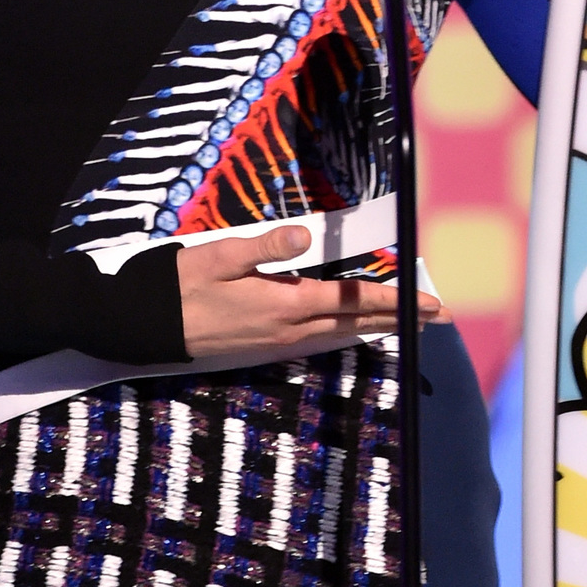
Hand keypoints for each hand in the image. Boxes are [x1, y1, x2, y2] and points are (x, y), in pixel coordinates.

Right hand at [177, 223, 442, 358]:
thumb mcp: (218, 257)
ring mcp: (277, 344)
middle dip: (400, 320)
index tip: (429, 304)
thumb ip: (263, 248)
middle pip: (357, 325)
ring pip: (340, 336)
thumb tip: (303, 236)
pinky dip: (346, 335)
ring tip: (409, 323)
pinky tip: (353, 331)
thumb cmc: (180, 287)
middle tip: (440, 317)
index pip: (352, 302)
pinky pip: (319, 342)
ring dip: (377, 328)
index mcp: (284, 305)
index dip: (394, 301)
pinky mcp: (265, 350)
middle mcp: (288, 331)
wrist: (146, 329)